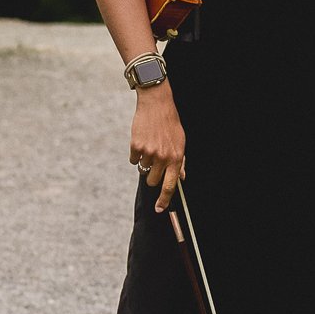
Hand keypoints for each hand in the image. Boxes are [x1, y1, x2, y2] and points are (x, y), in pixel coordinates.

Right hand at [129, 78, 185, 211]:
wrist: (157, 104)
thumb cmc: (170, 123)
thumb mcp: (181, 141)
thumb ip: (180, 161)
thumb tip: (181, 177)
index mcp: (176, 158)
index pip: (170, 185)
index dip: (164, 200)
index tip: (159, 209)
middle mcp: (163, 157)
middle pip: (152, 180)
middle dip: (152, 175)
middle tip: (154, 161)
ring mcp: (149, 152)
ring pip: (142, 169)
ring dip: (144, 161)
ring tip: (150, 145)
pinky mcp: (136, 146)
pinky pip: (133, 160)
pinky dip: (136, 154)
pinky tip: (142, 140)